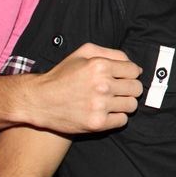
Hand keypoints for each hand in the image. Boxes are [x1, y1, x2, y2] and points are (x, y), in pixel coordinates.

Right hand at [19, 43, 142, 133]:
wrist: (39, 100)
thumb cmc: (62, 75)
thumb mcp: (83, 53)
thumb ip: (112, 53)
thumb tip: (136, 67)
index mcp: (100, 65)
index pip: (135, 71)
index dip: (130, 74)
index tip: (121, 77)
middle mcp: (102, 85)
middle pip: (136, 88)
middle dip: (129, 88)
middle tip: (117, 90)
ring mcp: (100, 105)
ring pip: (132, 105)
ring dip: (124, 103)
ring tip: (111, 101)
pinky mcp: (97, 123)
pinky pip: (123, 120)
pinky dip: (117, 117)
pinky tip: (105, 112)